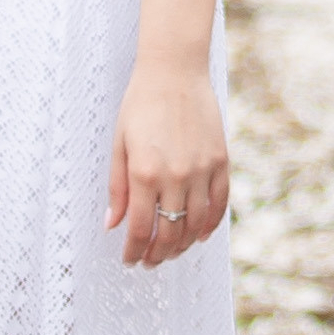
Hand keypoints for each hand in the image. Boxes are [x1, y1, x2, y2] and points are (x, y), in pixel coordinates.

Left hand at [108, 58, 228, 267]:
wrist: (174, 72)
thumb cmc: (140, 105)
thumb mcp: (118, 145)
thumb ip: (116, 188)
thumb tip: (112, 225)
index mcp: (144, 172)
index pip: (140, 229)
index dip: (134, 251)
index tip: (129, 260)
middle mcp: (175, 175)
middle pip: (169, 233)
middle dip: (157, 254)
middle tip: (150, 262)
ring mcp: (201, 169)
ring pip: (196, 224)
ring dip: (183, 245)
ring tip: (171, 252)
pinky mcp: (221, 161)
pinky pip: (219, 204)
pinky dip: (210, 225)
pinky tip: (200, 235)